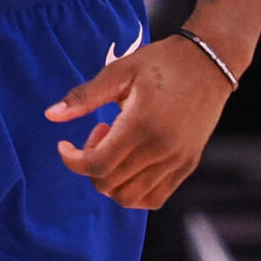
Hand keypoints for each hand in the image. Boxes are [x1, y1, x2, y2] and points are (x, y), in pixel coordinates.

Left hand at [47, 37, 232, 208]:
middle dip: (91, 165)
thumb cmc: (161, 62)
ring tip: (116, 146)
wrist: (209, 62)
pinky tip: (131, 161)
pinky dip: (134, 190)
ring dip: (111, 180)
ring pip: (130, 198)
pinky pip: (154, 198)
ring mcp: (178, 161)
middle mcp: (162, 148)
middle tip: (99, 131)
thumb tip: (50, 116)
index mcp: (142, 123)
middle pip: (110, 183)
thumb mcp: (120, 71)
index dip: (73, 160)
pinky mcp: (188, 165)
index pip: (98, 164)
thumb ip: (84, 96)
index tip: (63, 146)